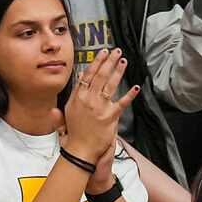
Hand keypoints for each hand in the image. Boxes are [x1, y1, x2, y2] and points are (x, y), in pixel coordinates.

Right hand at [57, 48, 137, 162]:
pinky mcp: (110, 116)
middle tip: (116, 51)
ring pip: (110, 84)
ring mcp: (99, 107)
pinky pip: (122, 103)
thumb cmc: (74, 133)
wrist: (80, 150)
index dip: (96, 62)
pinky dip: (130, 95)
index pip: (87, 75)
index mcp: (77, 97)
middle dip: (109, 61)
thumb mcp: (66, 113)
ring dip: (118, 71)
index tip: (102, 53)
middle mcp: (88, 99)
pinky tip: (135, 87)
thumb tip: (76, 80)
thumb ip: (71, 96)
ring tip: (123, 61)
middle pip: (100, 75)